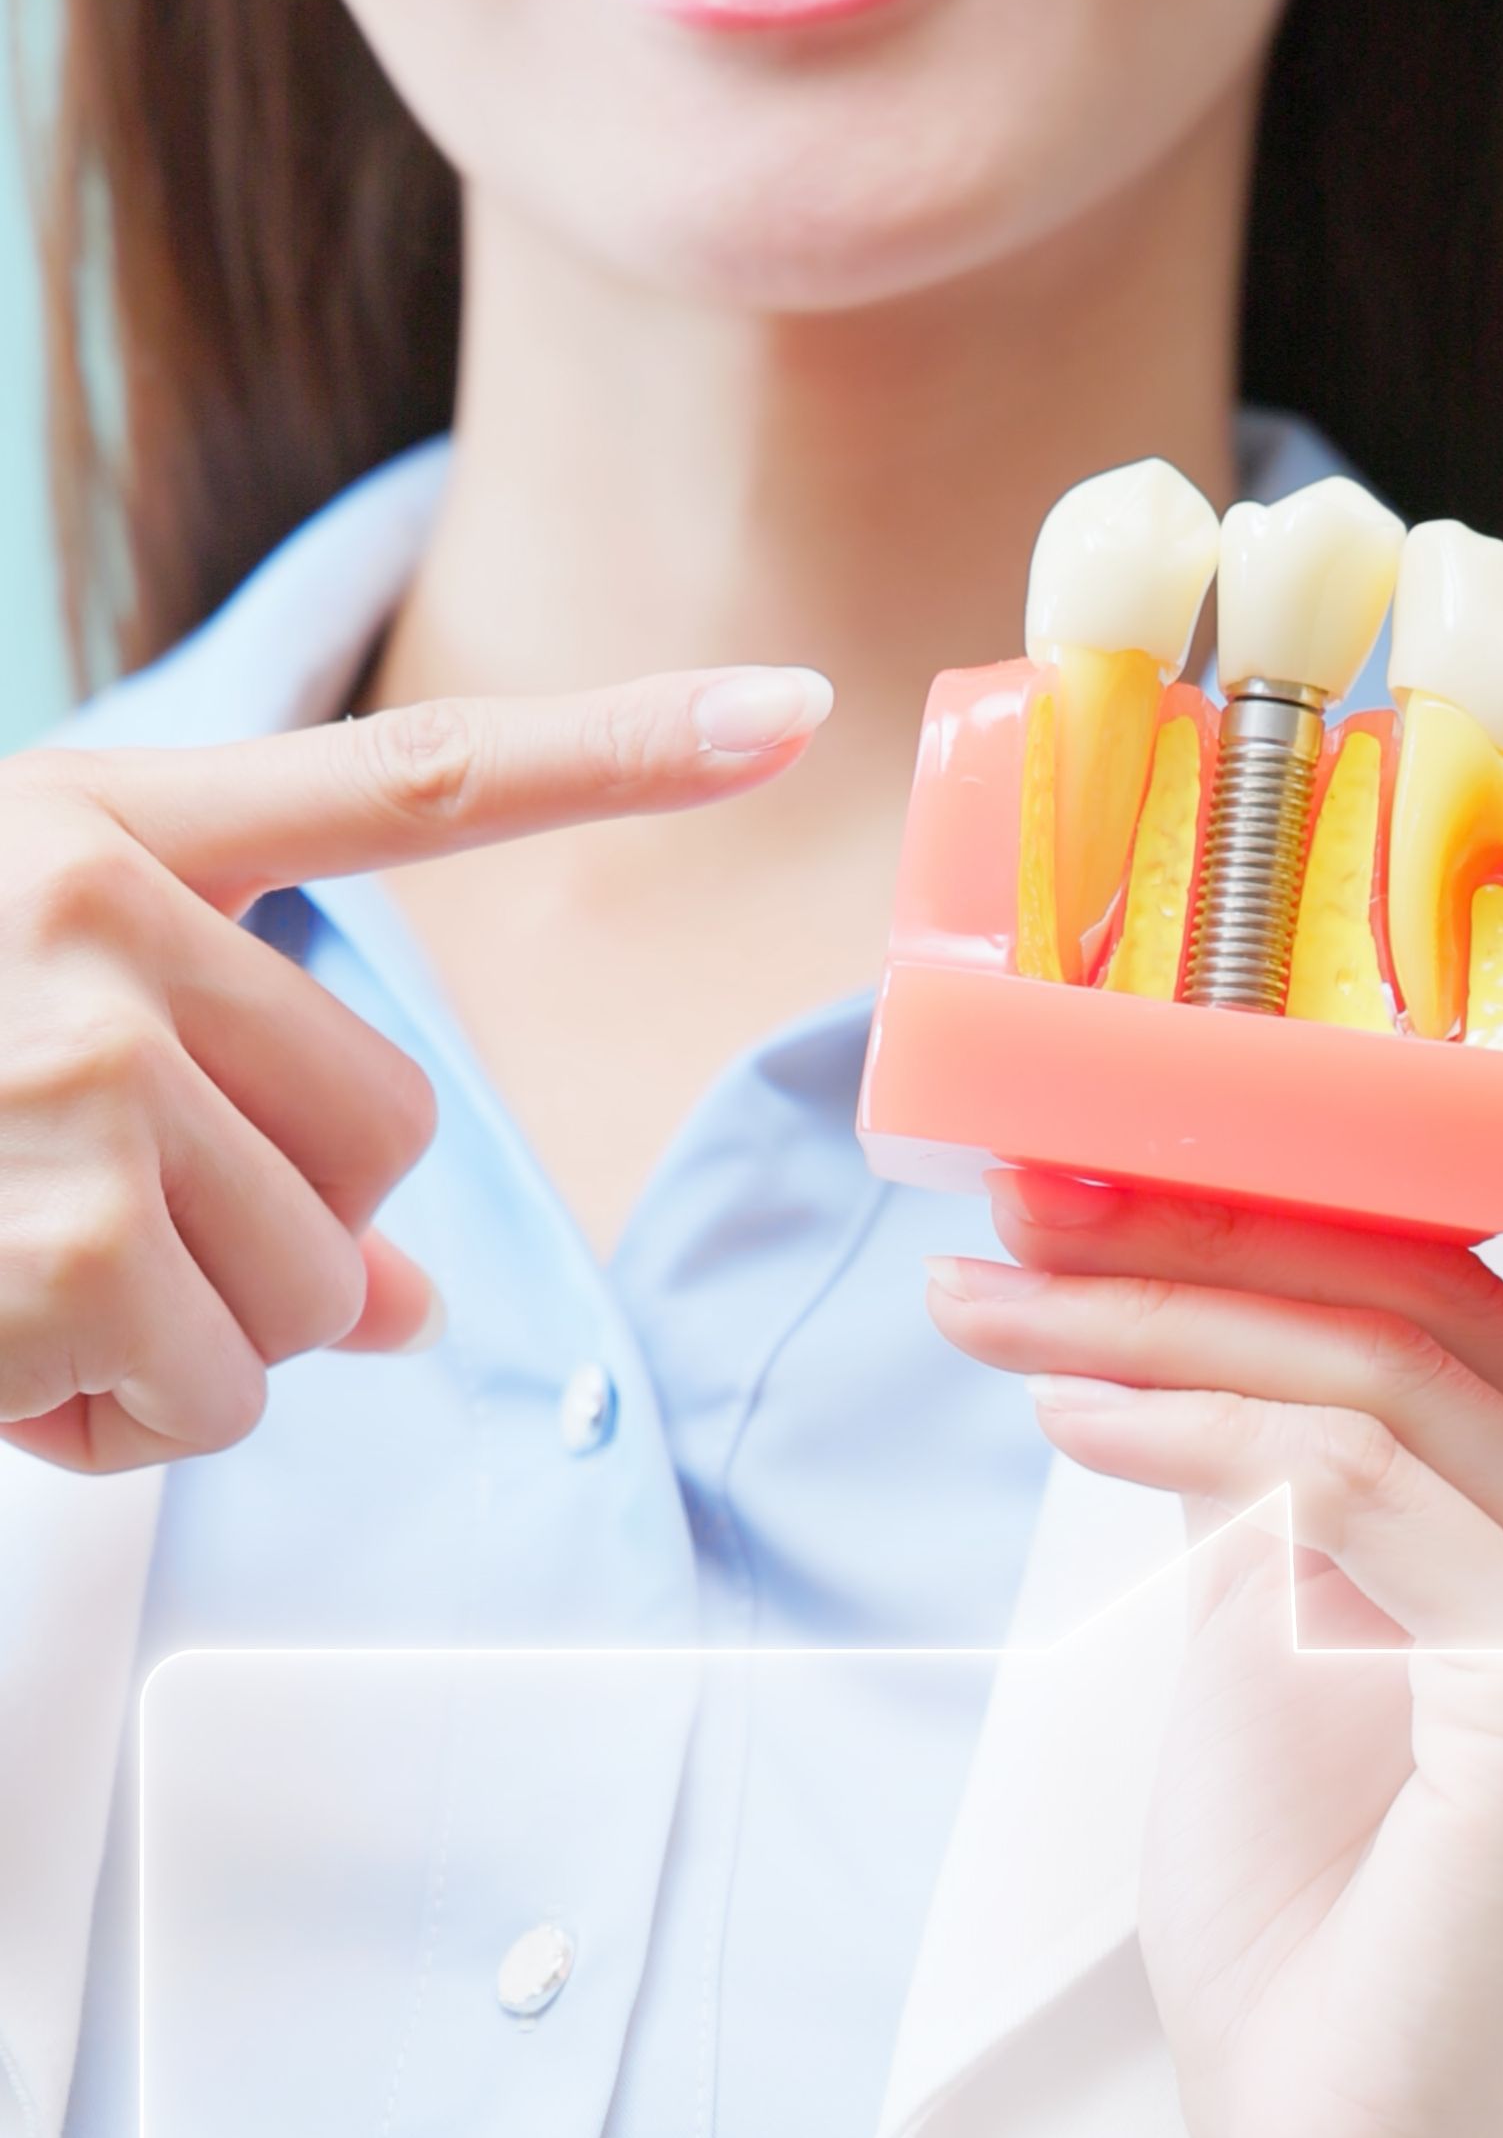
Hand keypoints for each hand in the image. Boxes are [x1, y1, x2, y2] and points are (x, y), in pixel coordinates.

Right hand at [0, 663, 827, 1470]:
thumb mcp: (24, 1030)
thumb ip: (228, 1113)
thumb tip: (407, 1305)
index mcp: (106, 833)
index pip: (409, 778)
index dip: (619, 750)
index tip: (790, 711)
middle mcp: (102, 920)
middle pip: (393, 1131)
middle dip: (280, 1232)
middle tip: (94, 1224)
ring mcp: (88, 1079)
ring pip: (325, 1289)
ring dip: (192, 1344)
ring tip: (27, 1282)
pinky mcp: (74, 1253)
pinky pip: (220, 1398)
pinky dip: (119, 1425)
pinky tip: (4, 1348)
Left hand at [926, 838, 1502, 2137]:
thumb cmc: (1332, 1903)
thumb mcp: (1309, 1602)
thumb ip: (1303, 1422)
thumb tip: (1143, 1208)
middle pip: (1486, 1280)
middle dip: (1240, 1198)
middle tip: (1036, 1165)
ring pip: (1395, 1364)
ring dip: (1156, 1316)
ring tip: (988, 1302)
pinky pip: (1347, 1481)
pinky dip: (1180, 1428)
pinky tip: (1064, 1411)